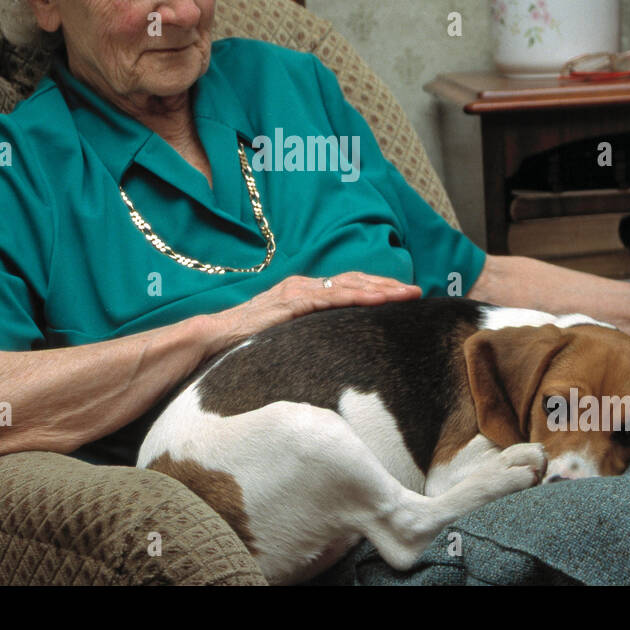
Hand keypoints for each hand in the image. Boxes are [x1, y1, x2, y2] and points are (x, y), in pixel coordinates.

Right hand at [206, 272, 421, 356]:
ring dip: (380, 290)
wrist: (213, 338)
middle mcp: (303, 285)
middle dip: (387, 286)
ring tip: (406, 295)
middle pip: (354, 281)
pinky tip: (377, 301)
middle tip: (416, 293)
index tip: (403, 295)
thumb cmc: (246, 342)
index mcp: (303, 291)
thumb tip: (330, 348)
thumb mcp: (284, 335)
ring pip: (347, 286)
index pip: (347, 285)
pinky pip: (330, 298)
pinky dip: (356, 297)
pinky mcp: (291, 303)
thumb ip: (306, 333)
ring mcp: (297, 291)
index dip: (376, 288)